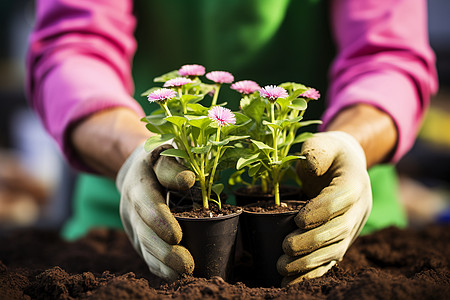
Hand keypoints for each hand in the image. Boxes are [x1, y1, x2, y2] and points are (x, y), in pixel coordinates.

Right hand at [116, 143, 195, 280]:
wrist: (137, 168)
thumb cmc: (160, 160)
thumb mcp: (164, 153)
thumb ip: (172, 166)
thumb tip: (188, 181)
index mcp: (138, 182)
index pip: (145, 202)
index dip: (159, 220)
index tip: (177, 236)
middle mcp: (130, 205)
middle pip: (144, 232)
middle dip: (164, 250)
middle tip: (187, 264)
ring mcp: (131, 223)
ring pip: (144, 247)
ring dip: (163, 263)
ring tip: (184, 273)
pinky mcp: (136, 235)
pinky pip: (145, 254)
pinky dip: (159, 266)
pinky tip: (174, 275)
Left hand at [277, 131, 371, 285]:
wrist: (346, 164)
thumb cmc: (328, 152)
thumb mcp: (322, 143)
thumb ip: (316, 150)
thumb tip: (310, 166)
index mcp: (355, 181)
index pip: (341, 200)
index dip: (321, 211)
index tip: (298, 220)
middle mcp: (359, 207)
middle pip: (339, 229)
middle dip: (312, 242)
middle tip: (285, 248)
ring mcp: (354, 225)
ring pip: (336, 249)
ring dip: (311, 262)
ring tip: (284, 268)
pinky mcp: (345, 237)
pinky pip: (332, 257)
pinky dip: (314, 270)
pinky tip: (294, 280)